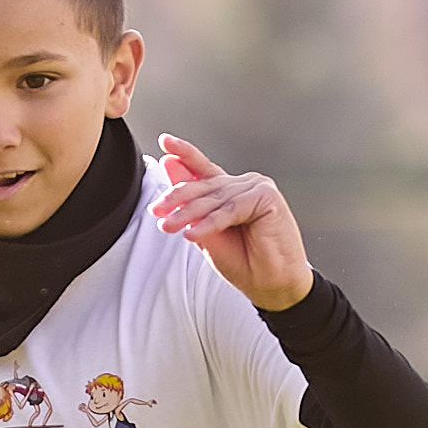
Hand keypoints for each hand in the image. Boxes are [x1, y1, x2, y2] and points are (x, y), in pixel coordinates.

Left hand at [150, 136, 313, 310]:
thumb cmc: (244, 263)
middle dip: (177, 198)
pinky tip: (193, 233)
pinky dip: (211, 222)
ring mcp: (258, 188)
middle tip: (156, 210)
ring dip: (189, 214)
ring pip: (215, 198)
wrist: (271, 286)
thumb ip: (190, 205)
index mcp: (231, 192)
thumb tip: (170, 166)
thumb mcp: (207, 233)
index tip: (165, 141)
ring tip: (168, 227)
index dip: (185, 154)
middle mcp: (245, 185)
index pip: (204, 169)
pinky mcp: (267, 197)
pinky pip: (231, 209)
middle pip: (205, 186)